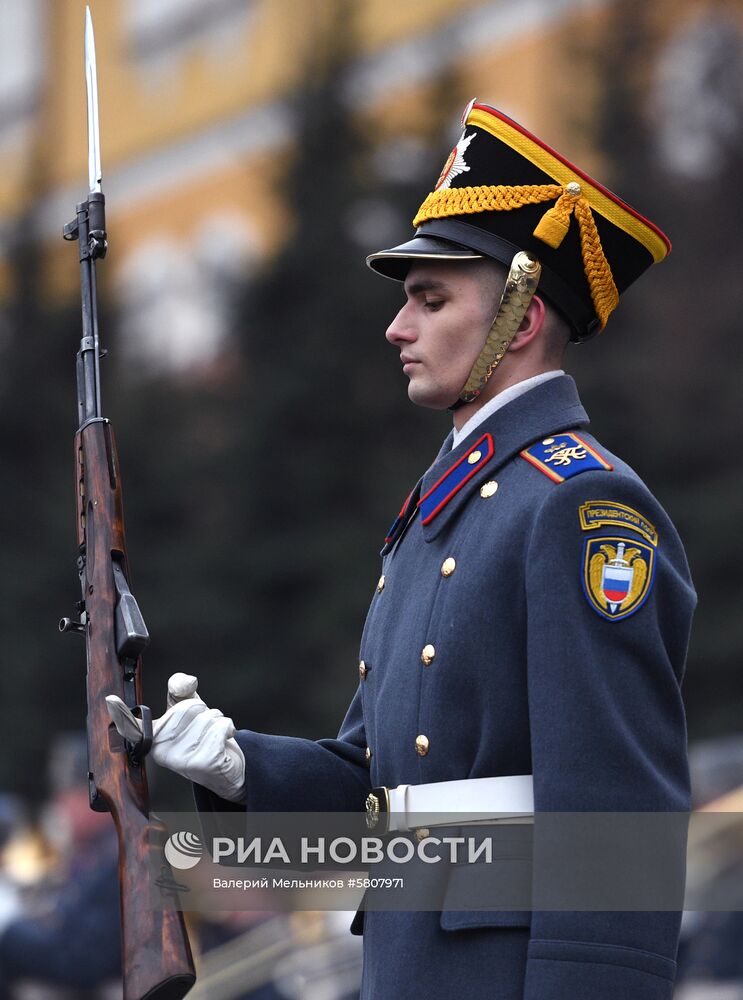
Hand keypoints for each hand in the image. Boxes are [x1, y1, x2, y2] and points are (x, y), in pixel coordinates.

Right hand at [105, 673, 245, 802]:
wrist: (225, 767)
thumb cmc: (203, 736)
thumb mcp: (189, 708)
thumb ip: (181, 689)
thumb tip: (185, 681)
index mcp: (154, 737)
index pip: (133, 727)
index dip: (120, 714)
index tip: (110, 700)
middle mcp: (162, 751)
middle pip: (190, 707)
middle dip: (204, 712)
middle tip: (202, 730)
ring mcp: (182, 759)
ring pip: (209, 716)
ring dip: (217, 721)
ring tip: (212, 738)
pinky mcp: (204, 762)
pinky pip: (221, 726)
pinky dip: (228, 728)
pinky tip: (223, 741)